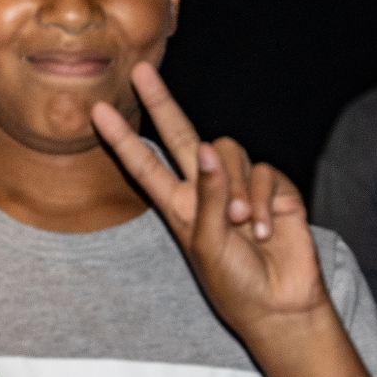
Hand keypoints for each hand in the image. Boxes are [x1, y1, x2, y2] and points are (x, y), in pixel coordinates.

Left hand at [90, 63, 329, 341]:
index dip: (123, 140)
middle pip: (180, 135)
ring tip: (241, 224)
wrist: (278, 305)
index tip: (98, 112)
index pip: (145, 165)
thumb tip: (205, 149)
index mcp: (180, 206)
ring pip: (227, 152)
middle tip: (140, 71)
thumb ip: (207, 196)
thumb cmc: (235, 284)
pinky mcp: (274, 189)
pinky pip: (264, 173)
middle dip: (161, 103)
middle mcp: (206, 189)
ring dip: (234, 186)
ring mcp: (240, 186)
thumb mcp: (207, 244)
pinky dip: (263, 200)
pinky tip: (263, 230)